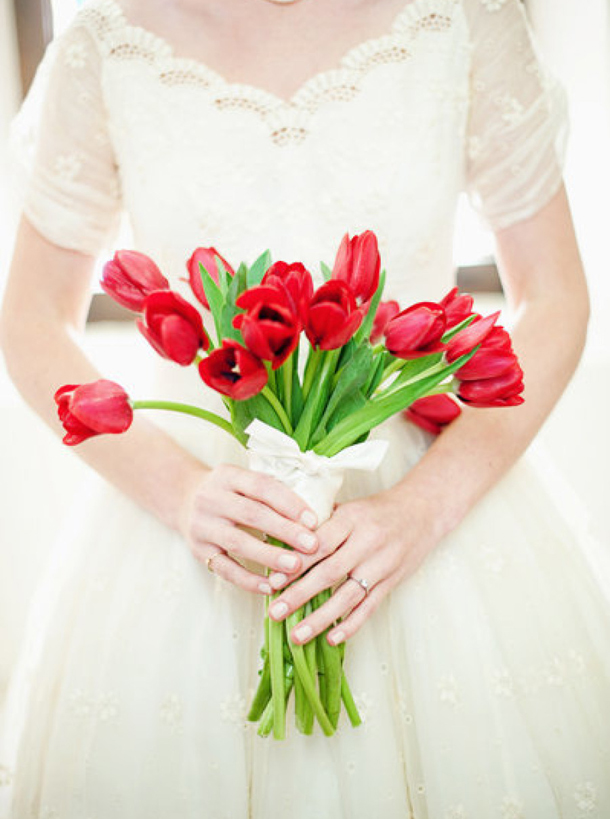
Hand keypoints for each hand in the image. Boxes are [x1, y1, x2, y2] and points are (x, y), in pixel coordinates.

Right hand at [178, 464, 318, 593]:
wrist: (183, 499)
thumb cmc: (229, 492)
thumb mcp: (242, 480)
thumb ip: (271, 491)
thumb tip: (318, 511)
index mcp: (228, 475)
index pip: (262, 486)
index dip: (289, 503)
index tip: (314, 520)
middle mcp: (211, 498)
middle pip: (252, 514)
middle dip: (285, 530)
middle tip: (312, 545)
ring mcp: (202, 525)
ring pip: (238, 542)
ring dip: (270, 556)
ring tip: (295, 567)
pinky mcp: (198, 551)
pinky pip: (225, 568)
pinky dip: (248, 579)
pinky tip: (269, 587)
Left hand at [266, 486, 437, 645]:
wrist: (423, 510)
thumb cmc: (378, 509)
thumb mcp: (349, 507)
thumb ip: (320, 523)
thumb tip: (282, 541)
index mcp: (351, 519)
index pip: (319, 543)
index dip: (295, 563)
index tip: (273, 581)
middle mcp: (367, 542)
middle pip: (329, 572)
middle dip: (299, 595)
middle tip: (274, 612)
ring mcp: (381, 564)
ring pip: (348, 596)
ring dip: (320, 619)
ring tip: (297, 636)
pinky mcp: (392, 581)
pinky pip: (369, 606)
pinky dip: (350, 625)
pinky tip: (332, 638)